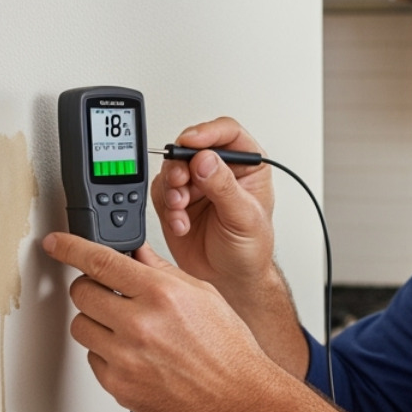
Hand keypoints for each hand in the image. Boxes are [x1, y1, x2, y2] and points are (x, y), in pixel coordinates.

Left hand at [42, 231, 278, 411]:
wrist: (237, 397)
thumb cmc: (228, 349)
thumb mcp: (203, 295)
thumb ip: (162, 272)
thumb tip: (135, 255)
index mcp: (162, 294)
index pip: (101, 261)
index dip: (71, 248)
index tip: (56, 244)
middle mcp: (140, 324)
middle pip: (82, 292)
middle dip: (93, 288)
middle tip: (112, 295)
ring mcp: (126, 358)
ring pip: (81, 327)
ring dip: (97, 322)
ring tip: (129, 329)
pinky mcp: (118, 385)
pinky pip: (93, 359)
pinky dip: (108, 354)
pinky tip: (138, 355)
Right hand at [152, 117, 274, 292]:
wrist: (231, 278)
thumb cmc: (250, 248)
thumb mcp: (244, 217)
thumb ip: (225, 187)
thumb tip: (205, 159)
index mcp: (247, 166)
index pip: (227, 132)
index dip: (207, 132)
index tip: (192, 142)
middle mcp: (219, 170)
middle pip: (192, 147)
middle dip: (181, 164)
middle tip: (181, 181)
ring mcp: (196, 184)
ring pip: (173, 168)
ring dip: (173, 188)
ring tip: (181, 208)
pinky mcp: (176, 201)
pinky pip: (161, 192)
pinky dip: (167, 207)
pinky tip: (180, 223)